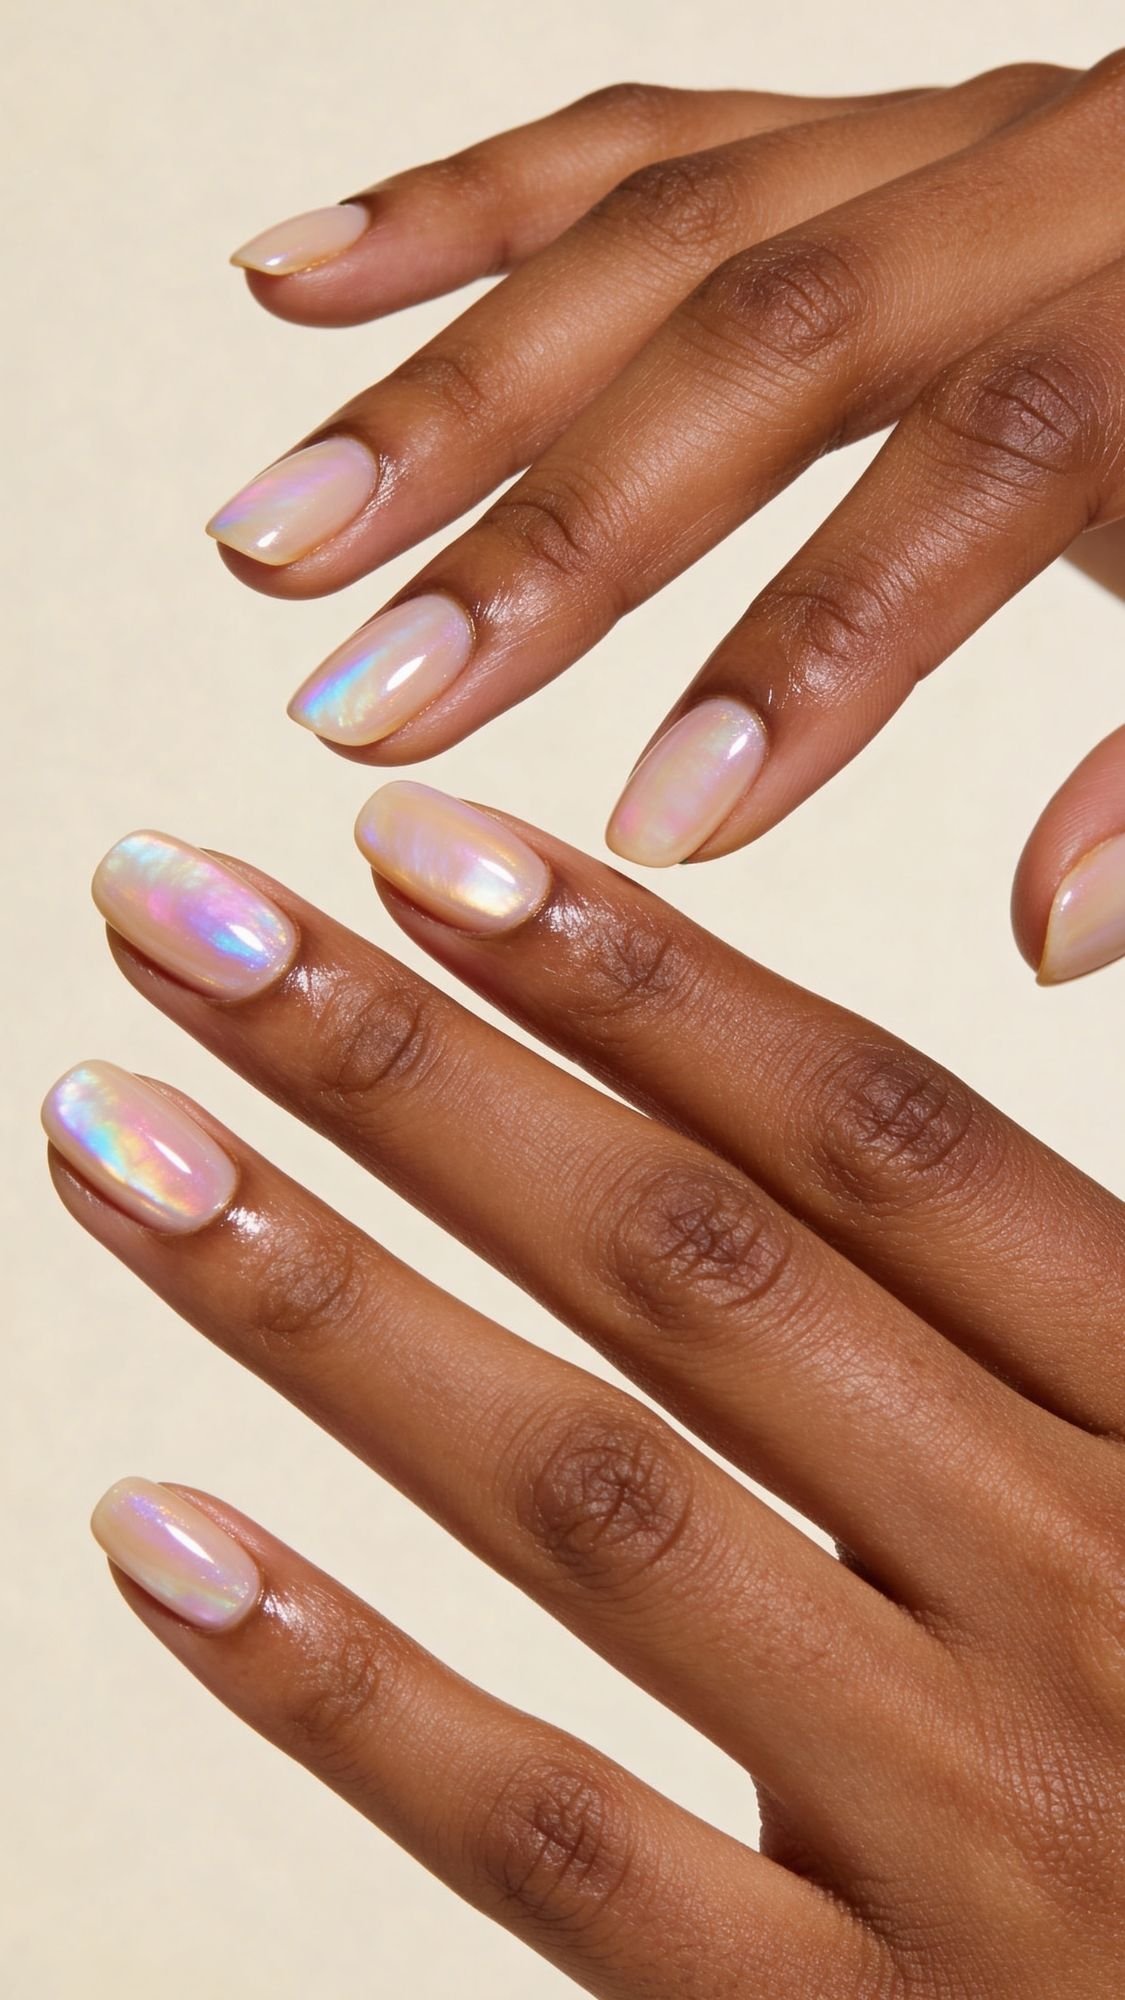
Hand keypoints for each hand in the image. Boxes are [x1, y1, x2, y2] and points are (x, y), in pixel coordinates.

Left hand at [45, 795, 1124, 1994]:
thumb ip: (1064, 1296)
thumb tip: (842, 1115)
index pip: (873, 1137)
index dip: (634, 974)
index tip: (413, 849)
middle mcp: (1077, 1587)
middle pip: (688, 1269)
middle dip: (406, 1070)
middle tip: (183, 917)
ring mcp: (960, 1826)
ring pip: (585, 1504)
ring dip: (320, 1303)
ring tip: (111, 1141)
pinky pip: (556, 1844)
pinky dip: (340, 1685)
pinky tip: (152, 1540)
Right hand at [206, 59, 1124, 982]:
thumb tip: (1044, 926)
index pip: (998, 443)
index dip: (822, 637)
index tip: (658, 828)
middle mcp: (1058, 168)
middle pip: (775, 325)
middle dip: (557, 529)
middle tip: (373, 700)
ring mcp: (939, 132)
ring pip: (661, 224)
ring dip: (449, 393)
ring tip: (275, 545)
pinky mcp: (854, 134)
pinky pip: (638, 143)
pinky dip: (461, 214)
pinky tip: (300, 293)